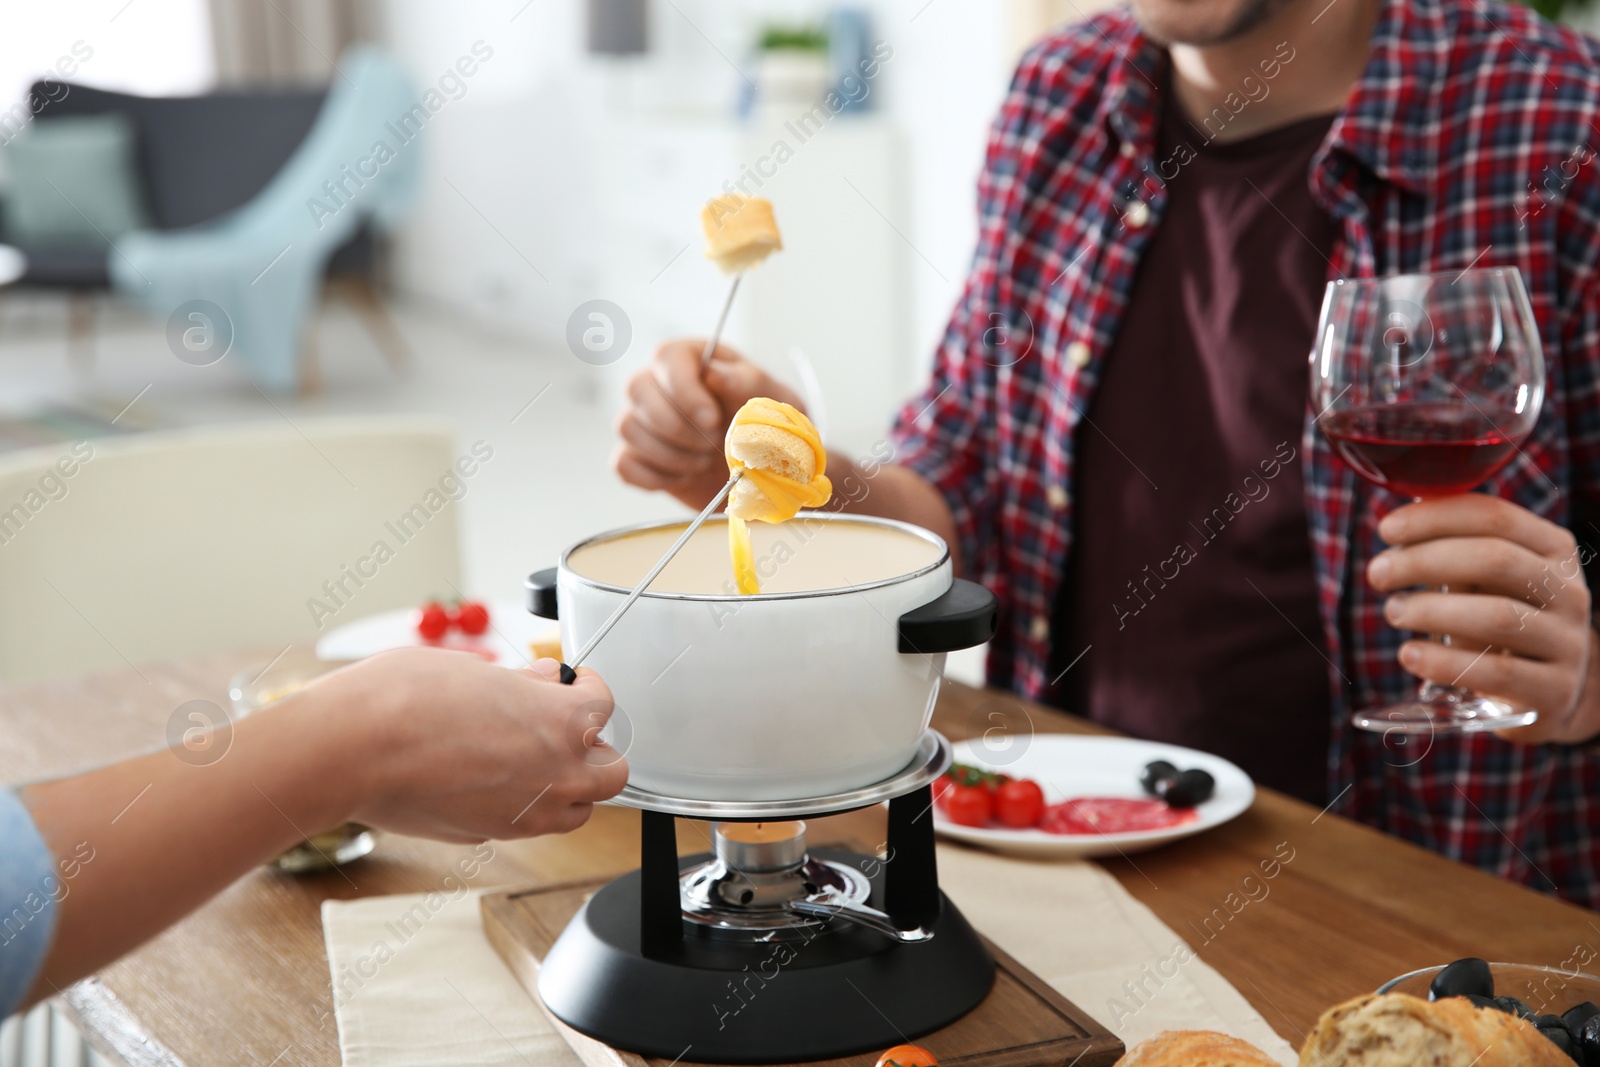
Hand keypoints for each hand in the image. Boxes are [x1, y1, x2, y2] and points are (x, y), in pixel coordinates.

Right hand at [309, 648, 629, 840]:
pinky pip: (530, 823)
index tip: (570, 682)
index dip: (586, 688)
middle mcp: (558, 775)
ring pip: (578, 809)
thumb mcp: (478, 669)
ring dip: (567, 785)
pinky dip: (524, 804)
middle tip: (559, 726)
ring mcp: (527, 814)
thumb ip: (523, 685)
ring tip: (529, 757)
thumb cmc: (406, 698)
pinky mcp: (491, 836)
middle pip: (611, 770)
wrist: (354, 748)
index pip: (607, 705)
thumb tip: (542, 683)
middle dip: (591, 746)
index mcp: (564, 723)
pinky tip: (489, 779)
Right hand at [613, 339, 804, 509]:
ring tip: (704, 462)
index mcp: (693, 359)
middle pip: (637, 388)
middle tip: (712, 444)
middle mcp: (660, 383)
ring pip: (627, 427)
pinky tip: (684, 477)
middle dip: (676, 425)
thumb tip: (713, 373)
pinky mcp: (637, 456)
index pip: (667, 356)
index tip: (712, 419)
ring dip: (669, 453)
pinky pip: (624, 464)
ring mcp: (644, 420)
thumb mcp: (772, 399)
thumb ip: (746, 382)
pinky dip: (654, 477)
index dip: (685, 390)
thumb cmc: (767, 424)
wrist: (760, 469)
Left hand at [1367, 494, 1599, 743]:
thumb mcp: (1488, 579)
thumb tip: (1395, 526)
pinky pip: (1495, 672)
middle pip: (1495, 560)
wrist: (1552, 692)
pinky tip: (1409, 654)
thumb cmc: (1502, 618)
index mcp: (1553, 550)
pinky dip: (1443, 662)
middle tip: (1378, 573)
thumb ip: (1451, 549)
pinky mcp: (1553, 692)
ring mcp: (1567, 644)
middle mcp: (1569, 592)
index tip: (1386, 530)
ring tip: (1393, 611)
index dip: (1435, 518)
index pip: (1496, 517)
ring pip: (1497, 616)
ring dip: (1431, 610)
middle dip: (1424, 561)